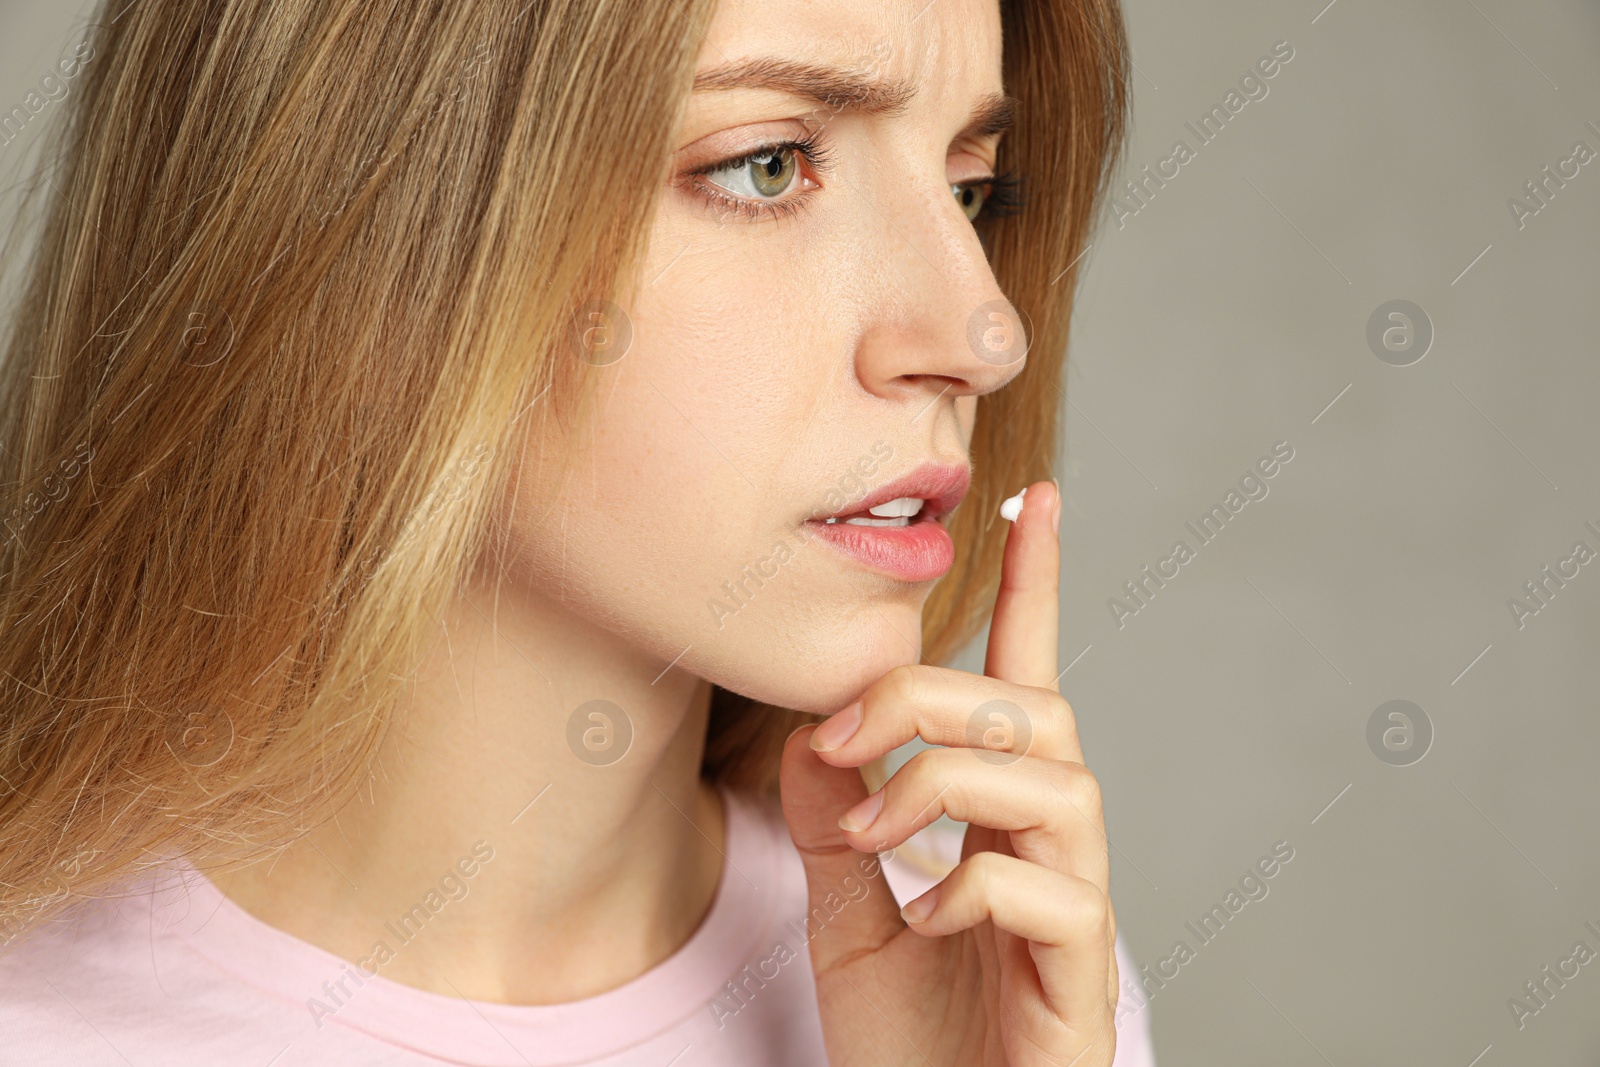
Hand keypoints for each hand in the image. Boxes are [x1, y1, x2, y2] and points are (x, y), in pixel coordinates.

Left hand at [780, 479, 1117, 1065]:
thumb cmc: (907, 1036)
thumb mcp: (848, 904)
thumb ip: (837, 812)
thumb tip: (820, 725)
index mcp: (1002, 819)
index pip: (1029, 678)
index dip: (1037, 586)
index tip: (1036, 496)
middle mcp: (1054, 850)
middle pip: (1038, 711)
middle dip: (932, 697)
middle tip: (840, 740)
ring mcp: (1075, 915)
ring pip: (1061, 780)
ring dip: (942, 783)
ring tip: (872, 834)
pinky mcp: (1080, 984)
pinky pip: (1056, 893)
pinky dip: (968, 888)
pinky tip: (918, 922)